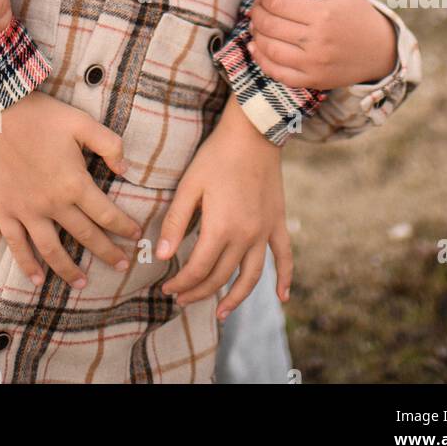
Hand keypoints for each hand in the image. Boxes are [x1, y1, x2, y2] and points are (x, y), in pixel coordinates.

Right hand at [0, 94, 141, 288]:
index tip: (135, 237)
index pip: (106, 214)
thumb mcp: (82, 122)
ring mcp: (27, 211)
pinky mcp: (4, 211)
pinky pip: (17, 245)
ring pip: (52, 250)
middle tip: (121, 266)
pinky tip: (37, 279)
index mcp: (75, 183)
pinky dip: (27, 265)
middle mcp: (53, 204)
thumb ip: (110, 145)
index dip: (124, 227)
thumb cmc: (40, 115)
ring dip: (69, 270)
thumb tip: (126, 170)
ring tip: (83, 283)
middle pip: (85, 236)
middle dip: (107, 253)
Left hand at [157, 94, 292, 317]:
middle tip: (181, 299)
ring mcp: (265, 231)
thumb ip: (175, 222)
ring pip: (251, 276)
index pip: (198, 269)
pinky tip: (282, 298)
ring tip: (221, 314)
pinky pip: (284, 257)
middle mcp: (246, 236)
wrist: (253, 132)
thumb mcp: (189, 185)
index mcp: (221, 227)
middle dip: (199, 292)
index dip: (181, 283)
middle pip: (221, 276)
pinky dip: (285, 279)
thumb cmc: (216, 155)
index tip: (166, 287)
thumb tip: (161, 257)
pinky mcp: (278, 223)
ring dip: (236, 298)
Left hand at [249, 0, 397, 88]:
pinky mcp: (312, 81)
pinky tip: (257, 47)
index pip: (278, 3)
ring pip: (269, 49)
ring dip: (256, 34)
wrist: (380, 51)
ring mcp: (313, 65)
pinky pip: (277, 73)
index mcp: (323, 15)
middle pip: (270, 25)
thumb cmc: (357, 14)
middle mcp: (317, 42)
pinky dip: (261, 60)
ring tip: (257, 24)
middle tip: (258, 6)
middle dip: (257, 13)